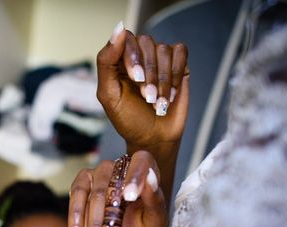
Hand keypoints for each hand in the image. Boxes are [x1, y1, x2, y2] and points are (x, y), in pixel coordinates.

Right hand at [68, 150, 167, 226]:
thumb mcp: (154, 224)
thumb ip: (156, 202)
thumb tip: (150, 177)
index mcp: (146, 172)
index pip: (142, 161)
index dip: (136, 176)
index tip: (129, 196)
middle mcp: (121, 167)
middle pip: (115, 184)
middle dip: (110, 219)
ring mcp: (99, 173)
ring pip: (96, 194)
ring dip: (94, 225)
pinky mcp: (81, 182)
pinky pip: (77, 196)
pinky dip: (76, 218)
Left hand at [97, 24, 189, 150]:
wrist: (153, 139)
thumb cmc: (129, 120)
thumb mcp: (109, 95)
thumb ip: (106, 62)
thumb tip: (118, 29)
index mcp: (119, 61)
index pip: (125, 39)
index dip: (133, 56)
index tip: (136, 79)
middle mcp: (139, 56)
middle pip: (146, 42)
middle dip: (148, 72)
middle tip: (148, 97)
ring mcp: (159, 60)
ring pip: (164, 50)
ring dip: (163, 79)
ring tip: (158, 101)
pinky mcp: (179, 66)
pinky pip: (180, 53)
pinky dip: (176, 75)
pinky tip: (171, 94)